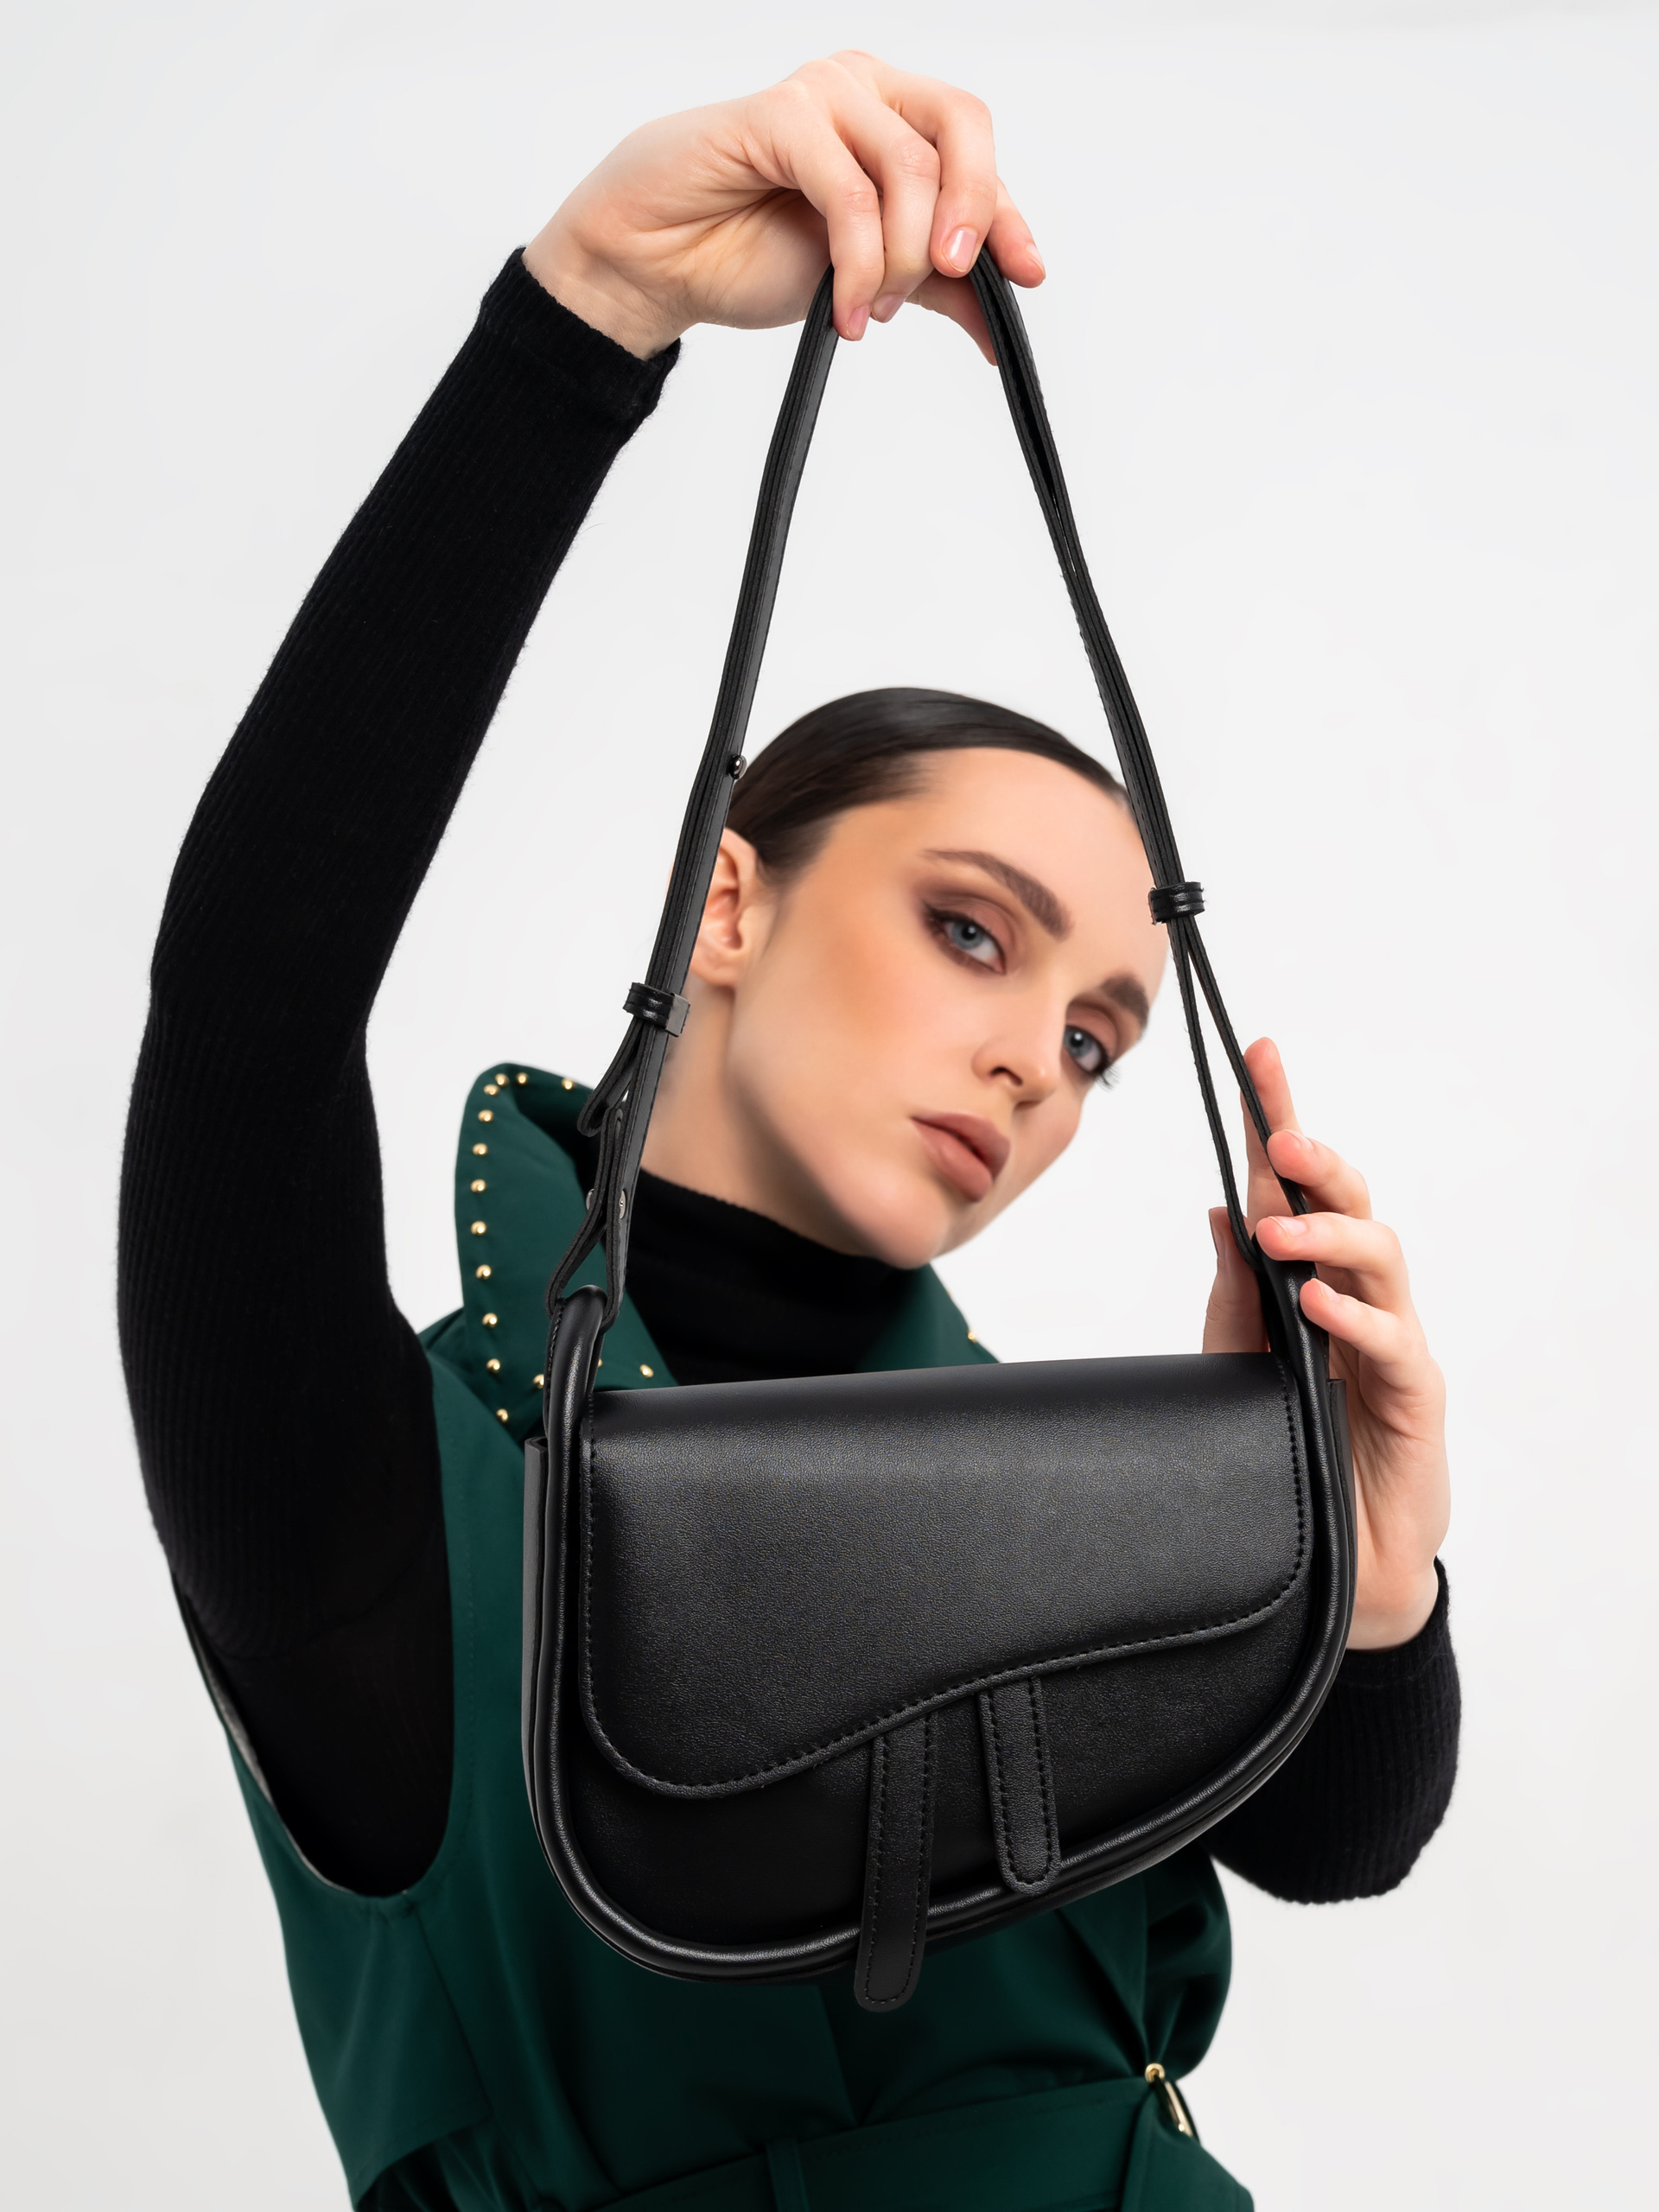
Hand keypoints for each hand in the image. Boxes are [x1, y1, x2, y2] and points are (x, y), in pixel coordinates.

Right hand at [523, 50, 1043, 359]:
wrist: (655, 266)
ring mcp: (822, 94)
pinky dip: (859, 262)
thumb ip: (932, 288)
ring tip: (868, 310)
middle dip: (972, 211)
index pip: (974, 152)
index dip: (1006, 215)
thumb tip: (1000, 326)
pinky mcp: (781, 114)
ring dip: (900, 258)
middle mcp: (864, 91)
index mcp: (891, 117)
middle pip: (961, 127)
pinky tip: (842, 310)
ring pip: (910, 169)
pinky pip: (852, 192)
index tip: (1026, 276)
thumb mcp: (865, 278)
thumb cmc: (745, 254)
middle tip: (951, 273)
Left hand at [1202, 1039, 1448, 1650]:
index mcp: (1309, 1277)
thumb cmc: (1288, 1447)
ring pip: (1379, 1255)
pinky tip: (1314, 1302)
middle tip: (1275, 1134)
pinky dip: (1353, 1316)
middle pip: (1349, 1202)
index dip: (1278, 1122)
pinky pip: (1394, 1342)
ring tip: (1275, 1225)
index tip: (1259, 1057)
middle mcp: (1356, 1295)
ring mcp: (1391, 1340)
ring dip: (1326, 1231)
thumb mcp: (1240, 1361)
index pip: (1294, 1188)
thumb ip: (1235, 1291)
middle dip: (1315, 1158)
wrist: (1335, 1561)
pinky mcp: (1414, 1394)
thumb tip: (1220, 1210)